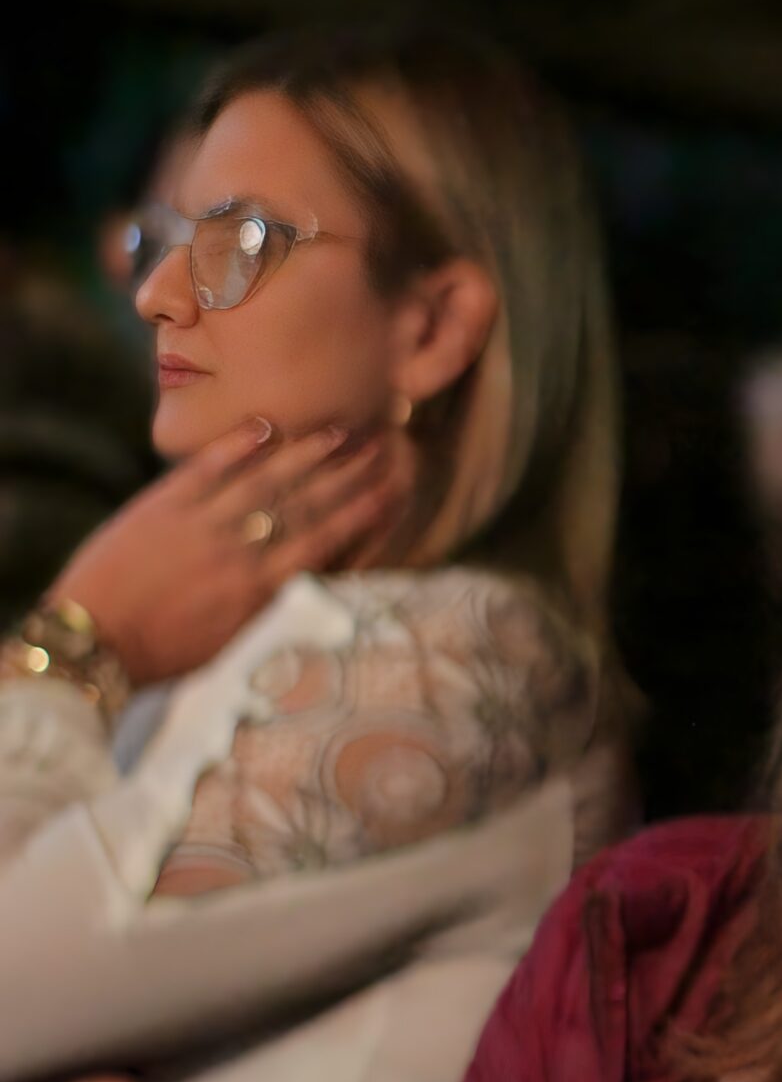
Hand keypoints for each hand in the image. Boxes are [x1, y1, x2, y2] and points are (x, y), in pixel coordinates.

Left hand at [47, 418, 413, 685]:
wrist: (89, 646)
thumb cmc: (163, 655)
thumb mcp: (232, 643)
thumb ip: (274, 607)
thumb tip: (318, 579)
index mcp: (258, 591)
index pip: (325, 541)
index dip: (362, 513)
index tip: (391, 490)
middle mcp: (237, 553)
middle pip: (304, 503)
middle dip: (346, 474)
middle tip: (378, 448)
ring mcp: (199, 525)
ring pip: (264, 480)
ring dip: (306, 453)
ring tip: (338, 432)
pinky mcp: (161, 508)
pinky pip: (206, 469)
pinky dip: (238, 445)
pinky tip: (266, 426)